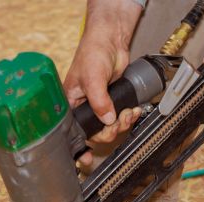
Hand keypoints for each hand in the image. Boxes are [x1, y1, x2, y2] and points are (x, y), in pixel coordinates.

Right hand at [64, 0, 142, 163]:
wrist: (111, 39)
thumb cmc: (93, 52)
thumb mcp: (93, 77)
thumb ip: (99, 100)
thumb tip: (106, 120)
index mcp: (70, 104)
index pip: (72, 131)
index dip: (79, 147)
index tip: (84, 159)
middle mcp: (83, 107)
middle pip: (96, 133)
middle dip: (110, 130)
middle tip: (119, 120)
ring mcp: (99, 106)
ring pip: (110, 128)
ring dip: (123, 123)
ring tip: (130, 112)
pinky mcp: (112, 103)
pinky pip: (120, 118)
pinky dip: (129, 117)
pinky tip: (134, 111)